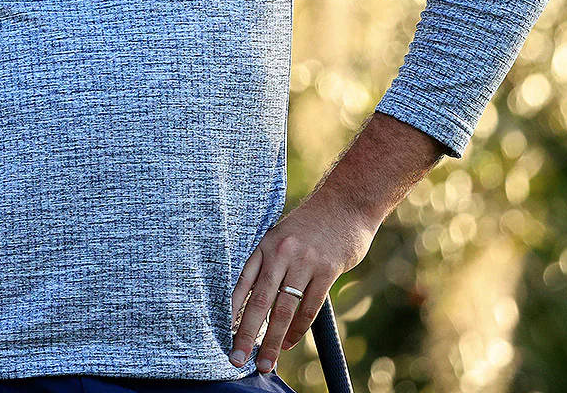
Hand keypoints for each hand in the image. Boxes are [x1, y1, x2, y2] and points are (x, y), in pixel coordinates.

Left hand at [228, 191, 377, 374]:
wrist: (345, 204)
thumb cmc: (310, 225)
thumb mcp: (282, 235)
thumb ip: (270, 262)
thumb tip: (254, 297)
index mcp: (264, 245)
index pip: (241, 282)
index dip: (230, 310)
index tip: (221, 333)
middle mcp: (280, 254)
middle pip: (259, 301)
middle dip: (246, 333)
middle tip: (236, 359)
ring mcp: (304, 262)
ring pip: (283, 310)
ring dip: (273, 340)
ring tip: (265, 362)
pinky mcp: (327, 270)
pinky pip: (309, 307)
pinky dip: (297, 329)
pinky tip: (288, 343)